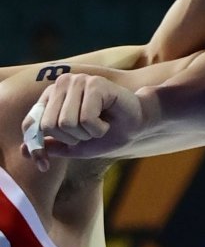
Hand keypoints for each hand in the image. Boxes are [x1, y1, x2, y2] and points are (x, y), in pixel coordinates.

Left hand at [21, 73, 148, 172]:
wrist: (139, 124)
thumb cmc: (108, 132)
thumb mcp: (74, 145)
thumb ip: (50, 146)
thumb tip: (24, 152)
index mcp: (51, 96)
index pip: (31, 124)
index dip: (36, 147)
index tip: (43, 165)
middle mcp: (61, 84)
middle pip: (48, 126)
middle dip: (71, 139)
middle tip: (88, 134)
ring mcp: (78, 81)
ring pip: (66, 123)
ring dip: (86, 134)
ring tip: (98, 126)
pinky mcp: (94, 84)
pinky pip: (86, 119)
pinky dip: (98, 129)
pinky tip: (107, 121)